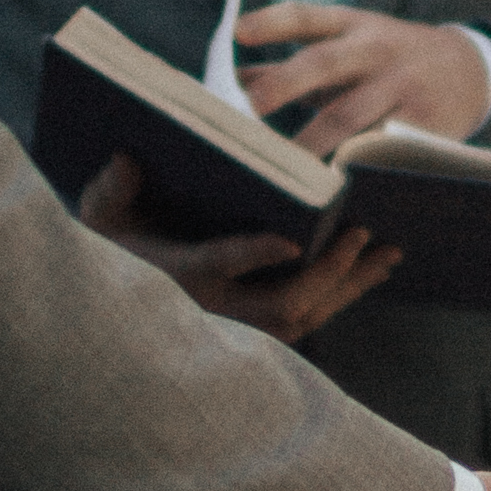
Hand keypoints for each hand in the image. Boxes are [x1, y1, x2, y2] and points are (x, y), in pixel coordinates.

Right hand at [77, 148, 395, 343]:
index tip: (290, 241)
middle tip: (361, 233)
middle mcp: (215, 310)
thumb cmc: (111, 245)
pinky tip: (372, 270)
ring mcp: (240, 327)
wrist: (116, 302)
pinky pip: (311, 321)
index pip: (218, 267)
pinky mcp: (259, 331)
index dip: (253, 256)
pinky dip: (344, 295)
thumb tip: (127, 159)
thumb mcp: (100, 215)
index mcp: (179, 274)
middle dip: (328, 271)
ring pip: (307, 318)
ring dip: (350, 285)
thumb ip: (111, 189)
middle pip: (284, 304)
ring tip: (389, 253)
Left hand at [237, 3, 490, 147]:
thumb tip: (231, 79)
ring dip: (312, 144)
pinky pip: (380, 148)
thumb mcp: (347, 46)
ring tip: (283, 168)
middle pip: (324, 62)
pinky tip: (329, 189)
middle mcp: (373, 49)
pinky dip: (353, 167)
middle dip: (286, 82)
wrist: (469, 70)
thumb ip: (291, 63)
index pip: (306, 17)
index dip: (272, 22)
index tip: (239, 31)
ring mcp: (398, 86)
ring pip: (349, 116)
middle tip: (252, 107)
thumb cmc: (386, 60)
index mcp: (350, 25)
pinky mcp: (420, 122)